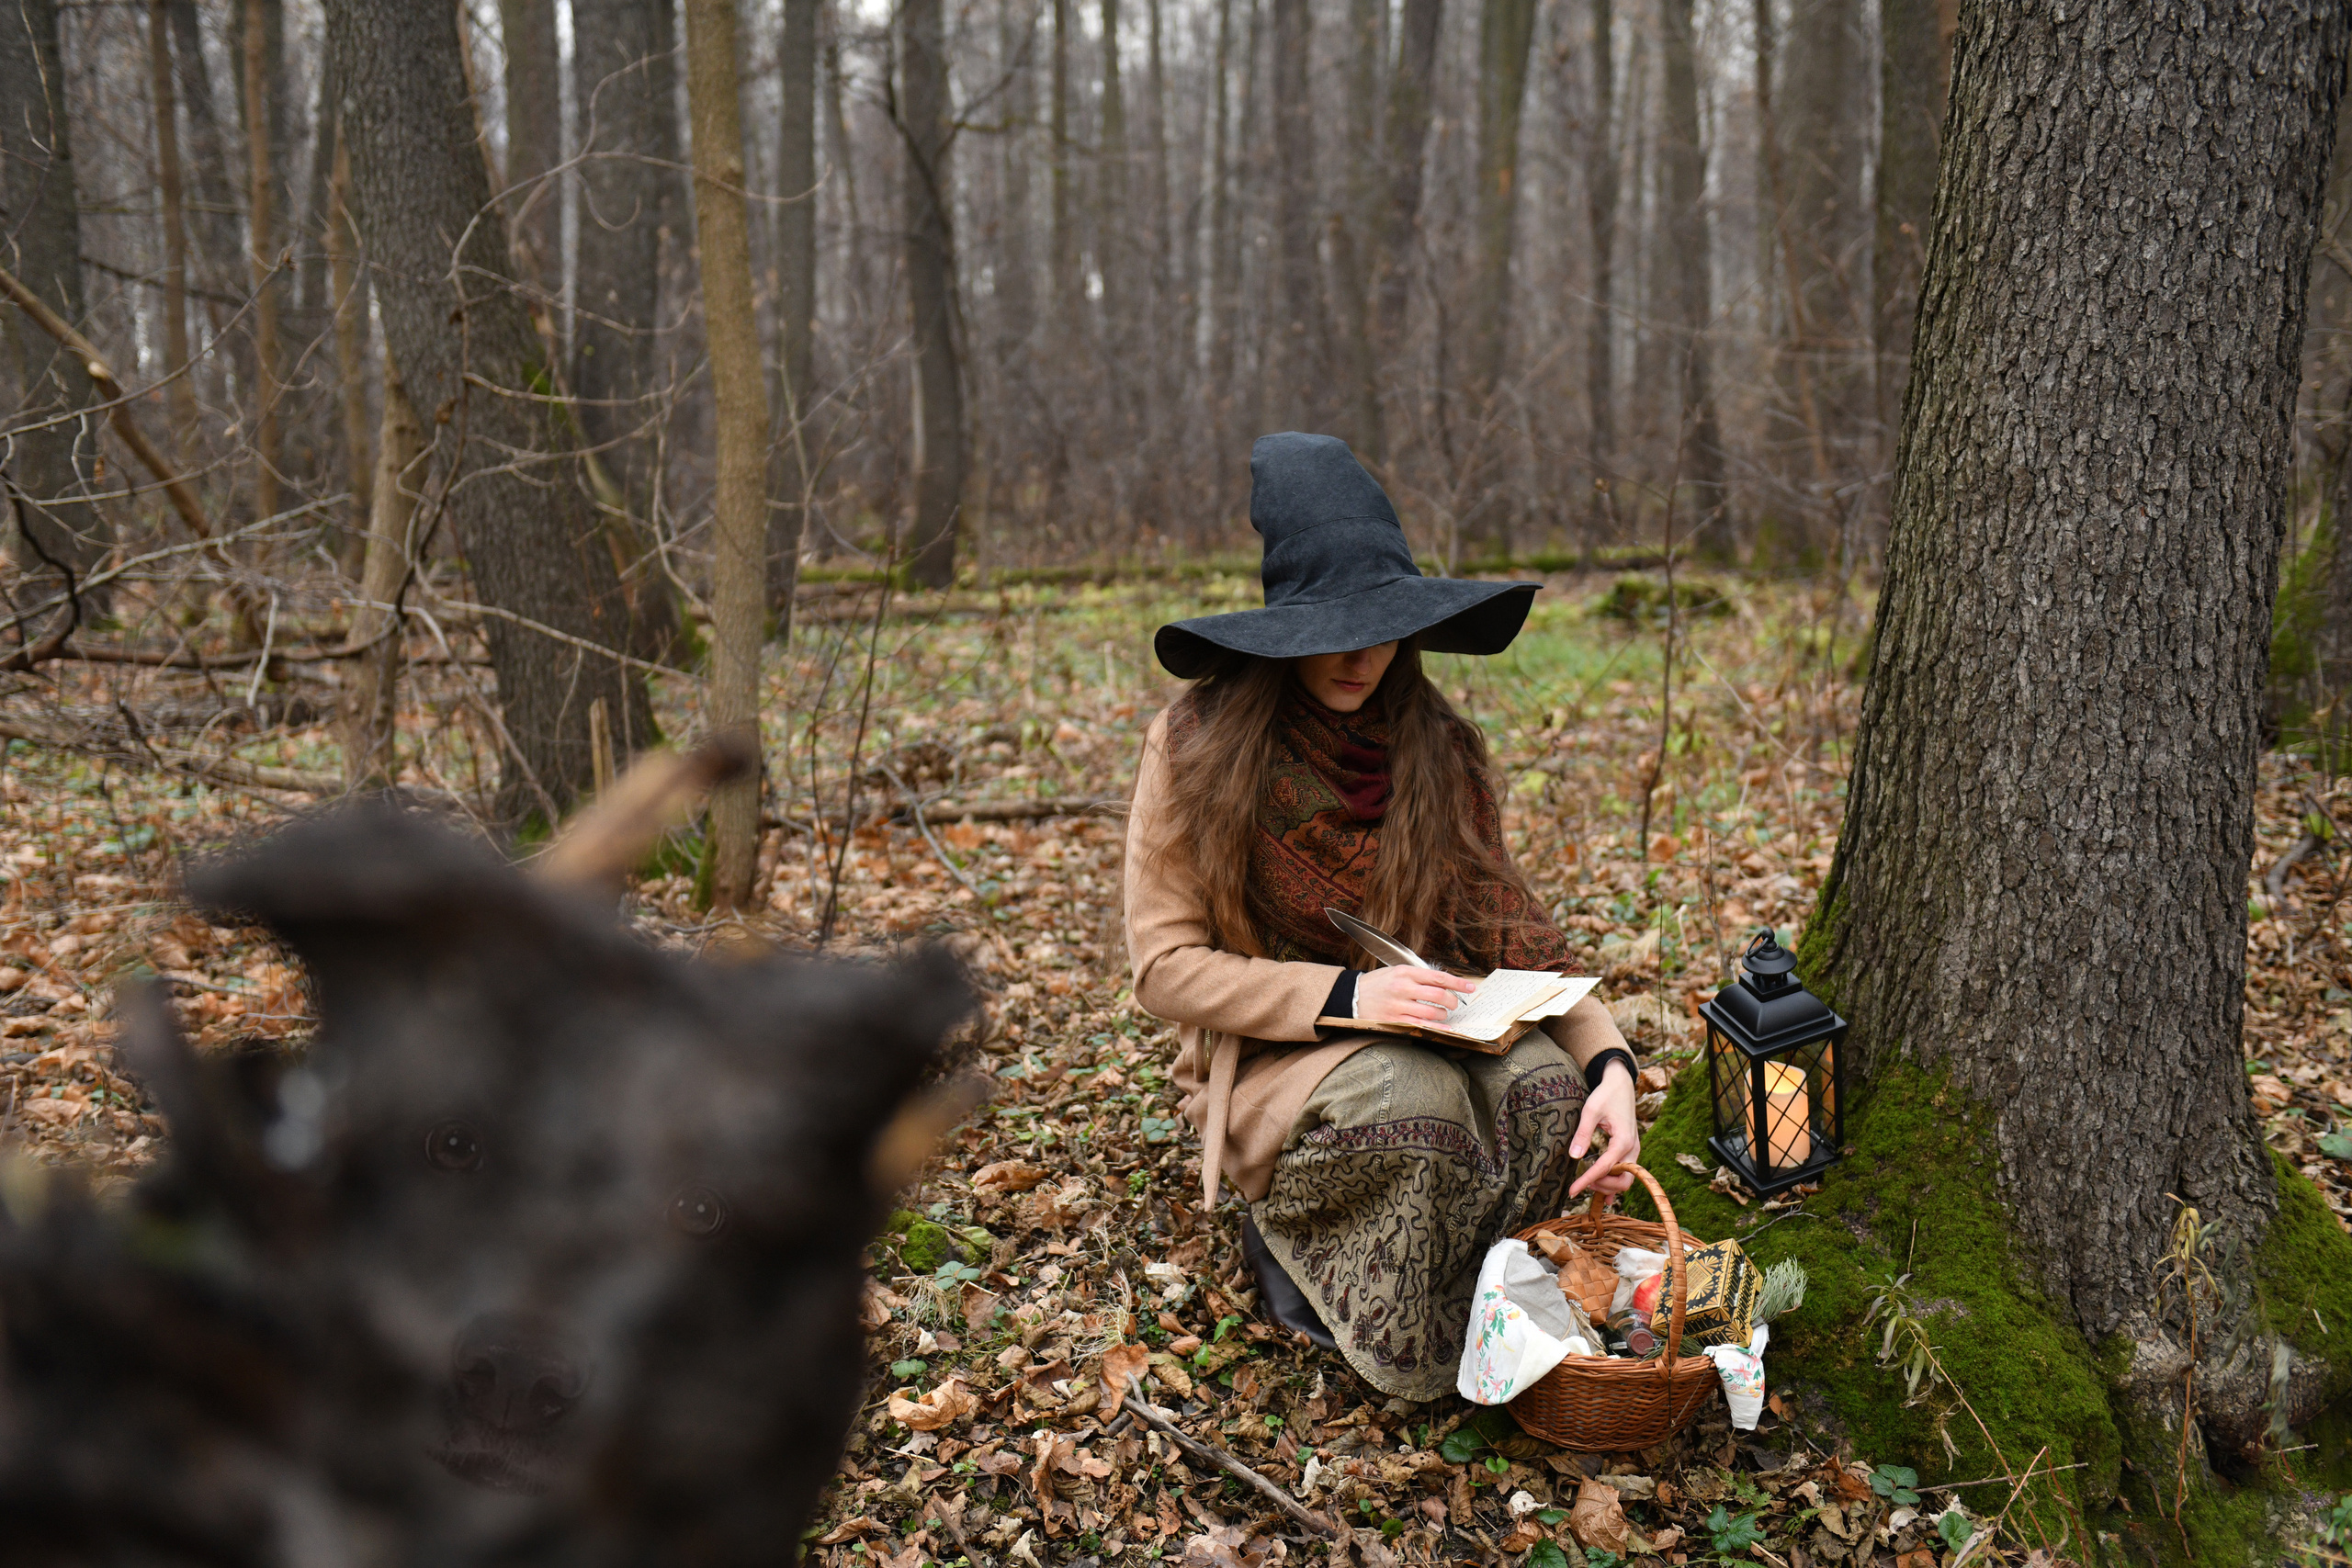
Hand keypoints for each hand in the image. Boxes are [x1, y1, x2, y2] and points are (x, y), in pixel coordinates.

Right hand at [1352, 966, 1478, 1024]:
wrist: (1351, 996)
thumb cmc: (1377, 983)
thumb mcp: (1396, 971)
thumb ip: (1418, 975)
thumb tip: (1443, 982)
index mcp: (1405, 972)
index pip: (1438, 977)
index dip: (1458, 983)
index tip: (1471, 987)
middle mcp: (1403, 987)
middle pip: (1439, 995)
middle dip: (1453, 1001)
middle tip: (1455, 1004)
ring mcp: (1399, 1005)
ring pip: (1433, 1012)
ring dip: (1443, 1015)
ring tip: (1442, 1014)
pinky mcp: (1395, 1020)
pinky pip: (1422, 1025)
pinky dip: (1437, 1028)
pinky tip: (1444, 1027)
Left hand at [1567, 1059, 1640, 1199]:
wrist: (1622, 1085)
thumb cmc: (1606, 1095)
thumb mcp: (1591, 1110)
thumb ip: (1583, 1134)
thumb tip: (1574, 1157)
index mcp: (1623, 1141)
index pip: (1605, 1168)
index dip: (1587, 1181)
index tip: (1572, 1191)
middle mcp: (1632, 1149)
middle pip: (1623, 1181)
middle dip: (1603, 1186)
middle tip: (1582, 1182)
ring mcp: (1634, 1151)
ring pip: (1626, 1180)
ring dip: (1608, 1185)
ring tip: (1588, 1181)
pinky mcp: (1630, 1150)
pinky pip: (1626, 1173)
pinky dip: (1615, 1183)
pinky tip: (1602, 1192)